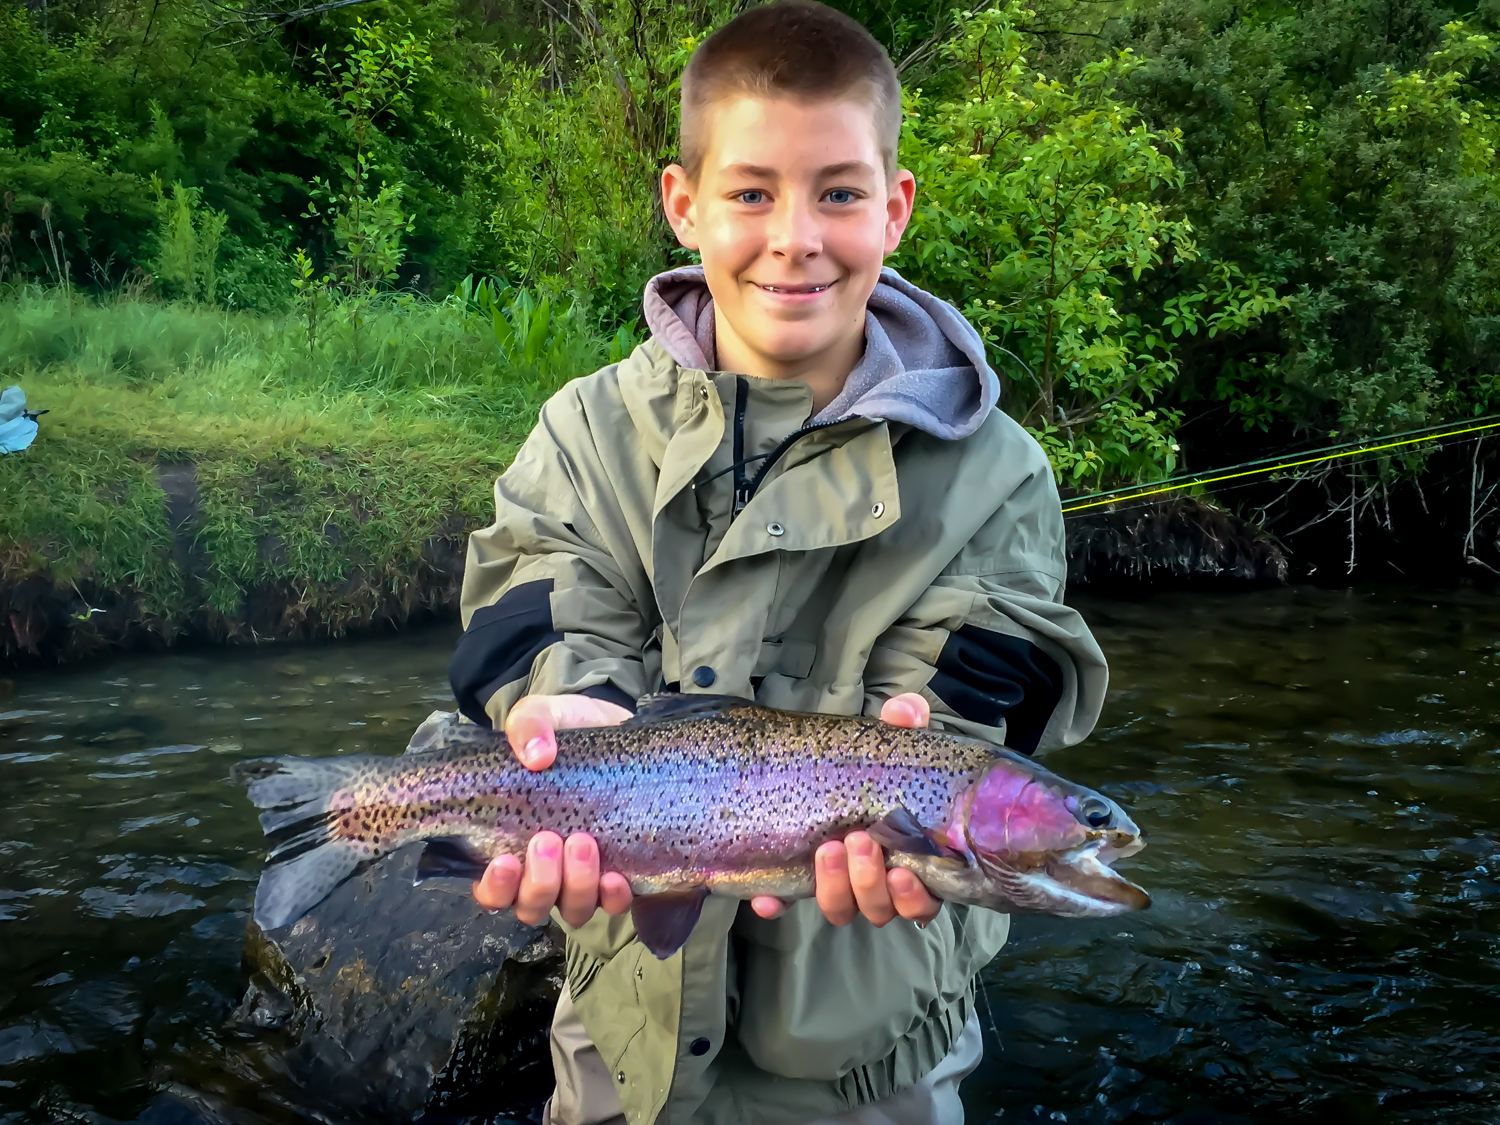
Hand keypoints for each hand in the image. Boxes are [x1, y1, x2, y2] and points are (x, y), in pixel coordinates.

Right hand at [472, 693, 633, 925]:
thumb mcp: (543, 715)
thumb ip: (528, 725)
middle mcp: (543, 871)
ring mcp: (582, 877)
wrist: (617, 729)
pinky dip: (613, 896)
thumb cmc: (568, 731)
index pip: (491, 890)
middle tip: (548, 840)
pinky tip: (616, 875)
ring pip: (571, 910)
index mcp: (509, 843)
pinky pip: (613, 903)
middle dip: (539, 882)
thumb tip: (536, 755)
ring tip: (583, 843)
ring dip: (575, 886)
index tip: (505, 861)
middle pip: (530, 905)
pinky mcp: (620, 871)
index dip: (495, 887)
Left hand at [751, 693, 942, 926]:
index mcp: (908, 859)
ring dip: (834, 888)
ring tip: (828, 849)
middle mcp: (875, 881)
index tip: (902, 872)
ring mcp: (835, 884)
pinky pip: (785, 901)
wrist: (824, 763)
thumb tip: (906, 710)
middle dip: (869, 882)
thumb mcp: (890, 743)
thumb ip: (903, 725)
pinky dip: (777, 902)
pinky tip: (766, 897)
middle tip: (857, 840)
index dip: (914, 897)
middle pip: (879, 908)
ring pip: (841, 909)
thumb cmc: (872, 765)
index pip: (922, 899)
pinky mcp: (796, 880)